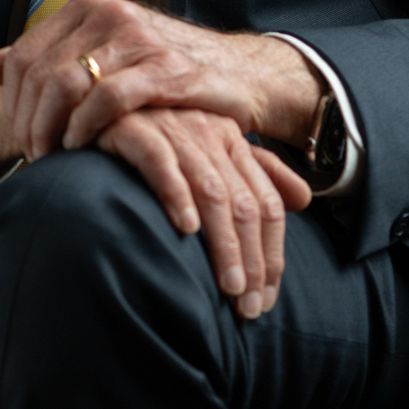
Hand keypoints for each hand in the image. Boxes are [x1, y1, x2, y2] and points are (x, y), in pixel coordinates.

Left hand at [0, 0, 324, 161]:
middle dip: (29, 122)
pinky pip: (108, 99)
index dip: (14, 103)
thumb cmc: (162, 71)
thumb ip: (46, 58)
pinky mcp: (168, 69)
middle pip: (40, 73)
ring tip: (55, 156)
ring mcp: (140, 39)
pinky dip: (86, 127)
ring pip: (66, 85)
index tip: (22, 136)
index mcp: (88, 7)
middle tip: (34, 155)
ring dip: (51, 130)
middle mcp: (110, 14)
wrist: (239, 73)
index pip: (24, 55)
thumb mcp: (102, 56)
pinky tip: (82, 147)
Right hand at [96, 105, 311, 318]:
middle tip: (248, 307)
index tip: (267, 298)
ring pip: (211, 191)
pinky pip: (160, 162)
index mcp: (233, 141)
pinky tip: (185, 229)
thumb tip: (304, 199)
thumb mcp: (214, 148)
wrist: (103, 101)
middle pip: (244, 205)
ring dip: (224, 243)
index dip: (272, 254)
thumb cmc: (160, 133)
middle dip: (252, 261)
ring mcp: (174, 131)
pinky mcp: (135, 129)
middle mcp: (210, 135)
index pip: (266, 204)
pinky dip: (176, 195)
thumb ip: (258, 172)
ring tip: (227, 286)